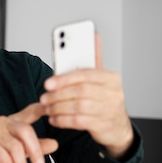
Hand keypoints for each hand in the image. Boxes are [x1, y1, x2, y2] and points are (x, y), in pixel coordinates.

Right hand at [0, 103, 58, 162]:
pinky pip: (3, 158)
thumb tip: (55, 144)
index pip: (30, 111)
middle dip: (35, 151)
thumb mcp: (20, 151)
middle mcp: (4, 123)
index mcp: (14, 122)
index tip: (55, 109)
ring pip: (15, 148)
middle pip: (26, 131)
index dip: (42, 108)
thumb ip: (36, 147)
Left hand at [40, 33, 133, 158]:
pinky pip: (78, 122)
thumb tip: (93, 35)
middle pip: (81, 91)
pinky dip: (62, 120)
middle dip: (58, 95)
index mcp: (111, 78)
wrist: (118, 127)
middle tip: (43, 97)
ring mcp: (110, 110)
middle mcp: (113, 93)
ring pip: (78, 107)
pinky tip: (54, 118)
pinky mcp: (103, 125)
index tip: (47, 83)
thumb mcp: (100, 80)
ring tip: (47, 108)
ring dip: (58, 108)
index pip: (86, 74)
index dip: (64, 79)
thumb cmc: (104, 99)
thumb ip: (93, 60)